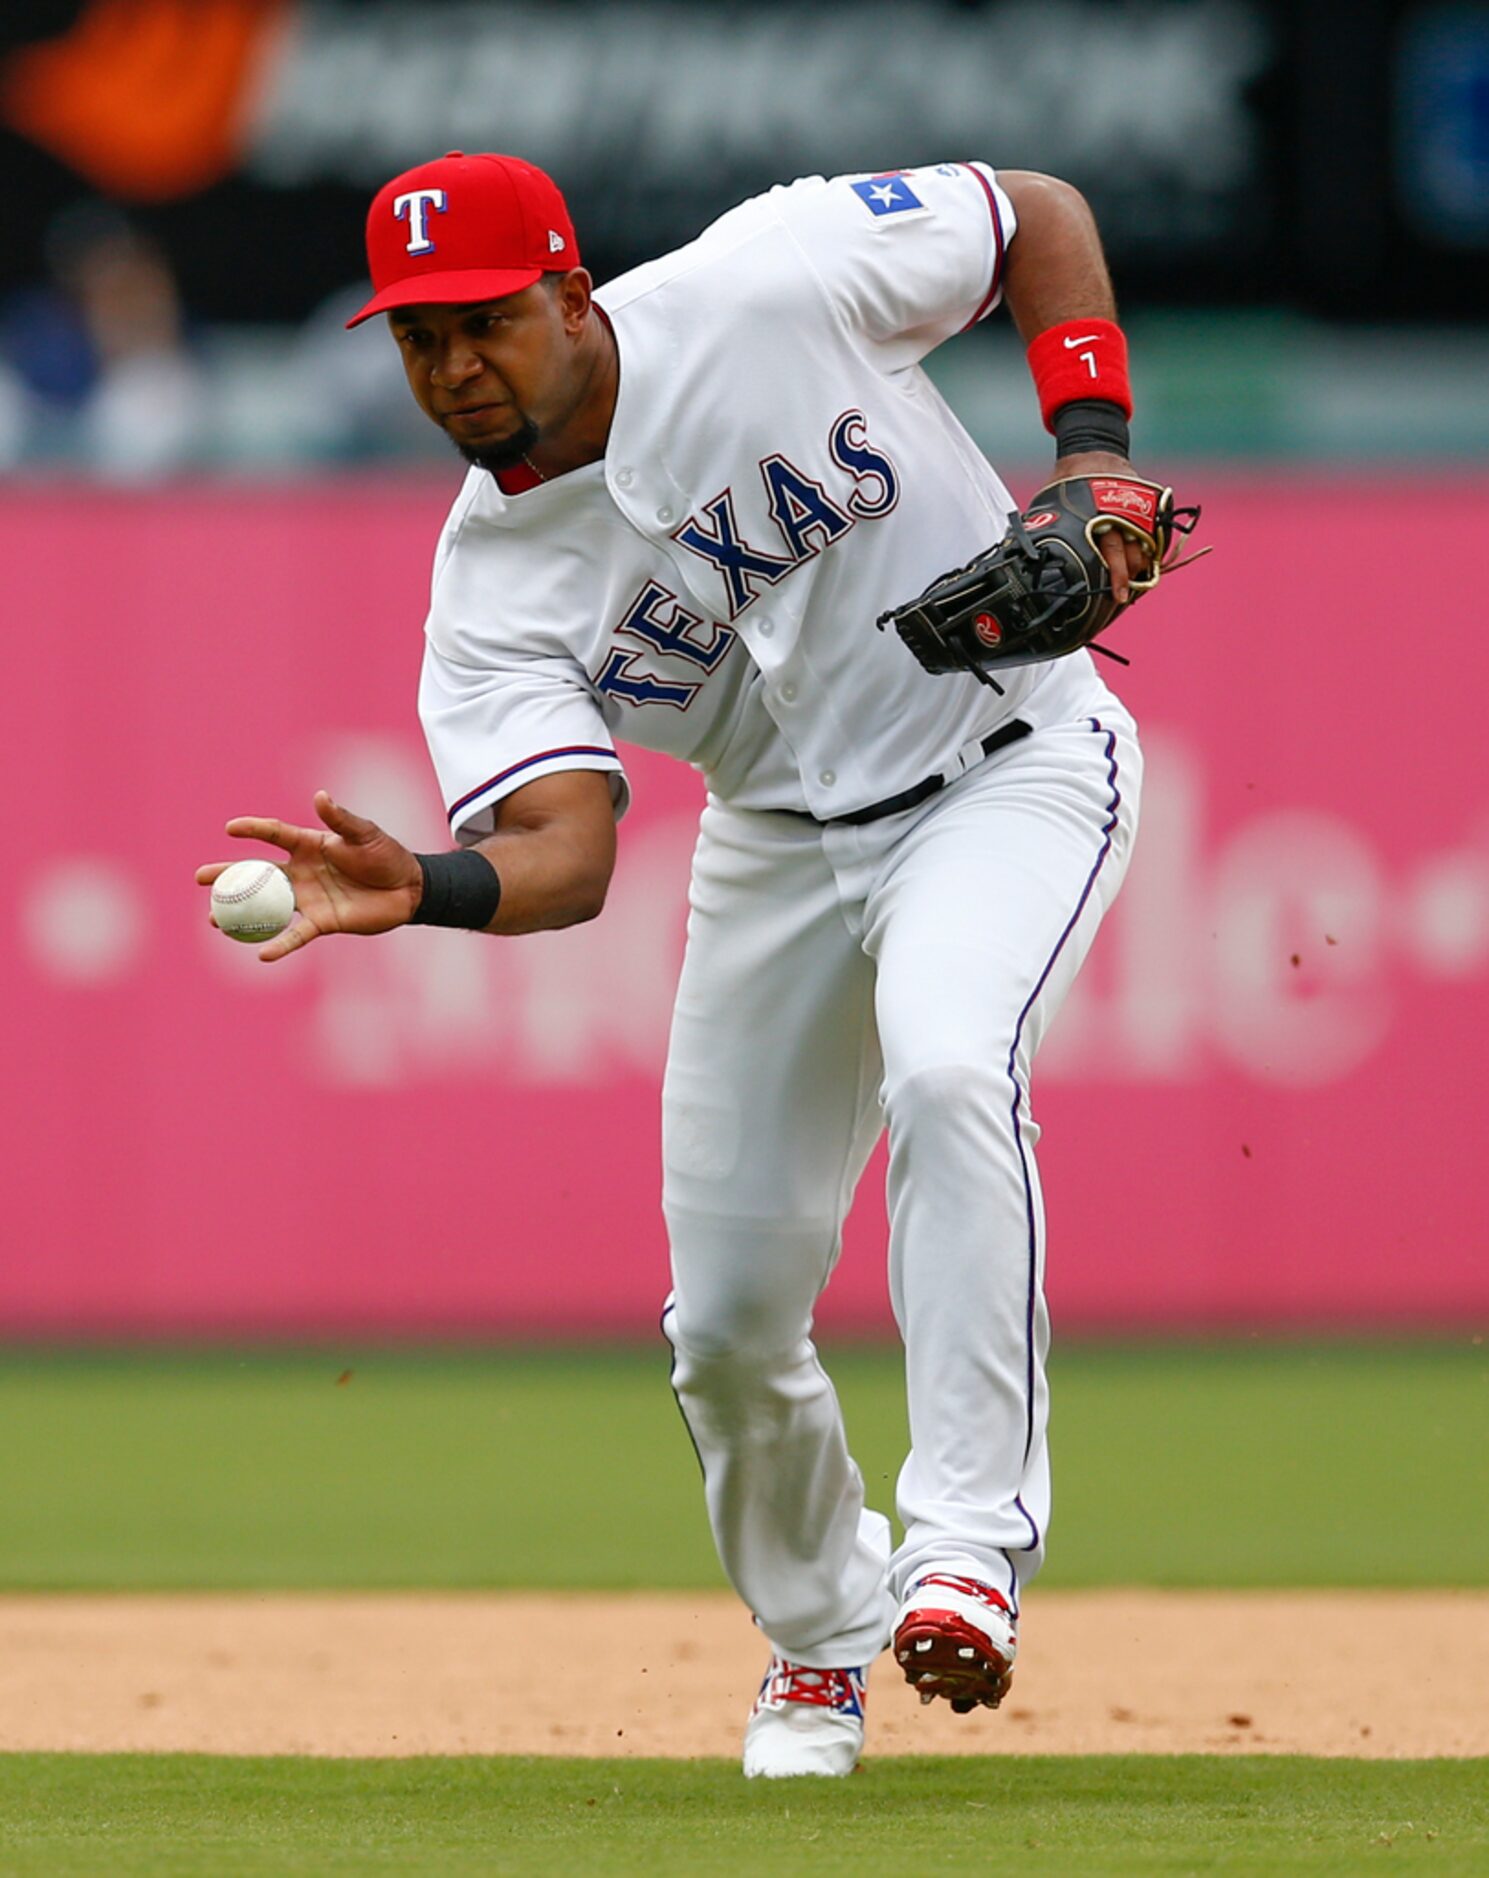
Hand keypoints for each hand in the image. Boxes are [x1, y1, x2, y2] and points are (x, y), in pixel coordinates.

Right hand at [196, 791, 422, 961]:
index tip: (230, 829)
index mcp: (309, 845)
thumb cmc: (386, 855)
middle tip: (200, 878)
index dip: (253, 830)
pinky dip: (280, 945)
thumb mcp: (364, 834)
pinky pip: (296, 935)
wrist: (408, 888)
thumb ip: (340, 819)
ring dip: (241, 913)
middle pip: (258, 873)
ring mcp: (309, 898)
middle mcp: (302, 872)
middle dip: (229, 876)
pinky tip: (261, 954)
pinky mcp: (322, 922)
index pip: (274, 834)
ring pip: (267, 906)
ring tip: (213, 919)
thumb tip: (320, 796)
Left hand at [1050, 452, 1153, 604]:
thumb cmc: (1067, 483)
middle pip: (1126, 555)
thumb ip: (1045, 531)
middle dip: (1124, 580)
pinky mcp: (1145, 507)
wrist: (1093, 451)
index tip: (1106, 598)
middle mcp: (1116, 515)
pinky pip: (1151, 537)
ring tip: (1129, 586)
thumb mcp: (1050, 506)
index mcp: (1092, 516)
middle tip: (1120, 598)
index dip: (1109, 579)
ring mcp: (1134, 511)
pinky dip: (1147, 554)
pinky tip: (1141, 569)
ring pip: (1142, 548)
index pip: (1104, 554)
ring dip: (1137, 570)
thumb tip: (1023, 560)